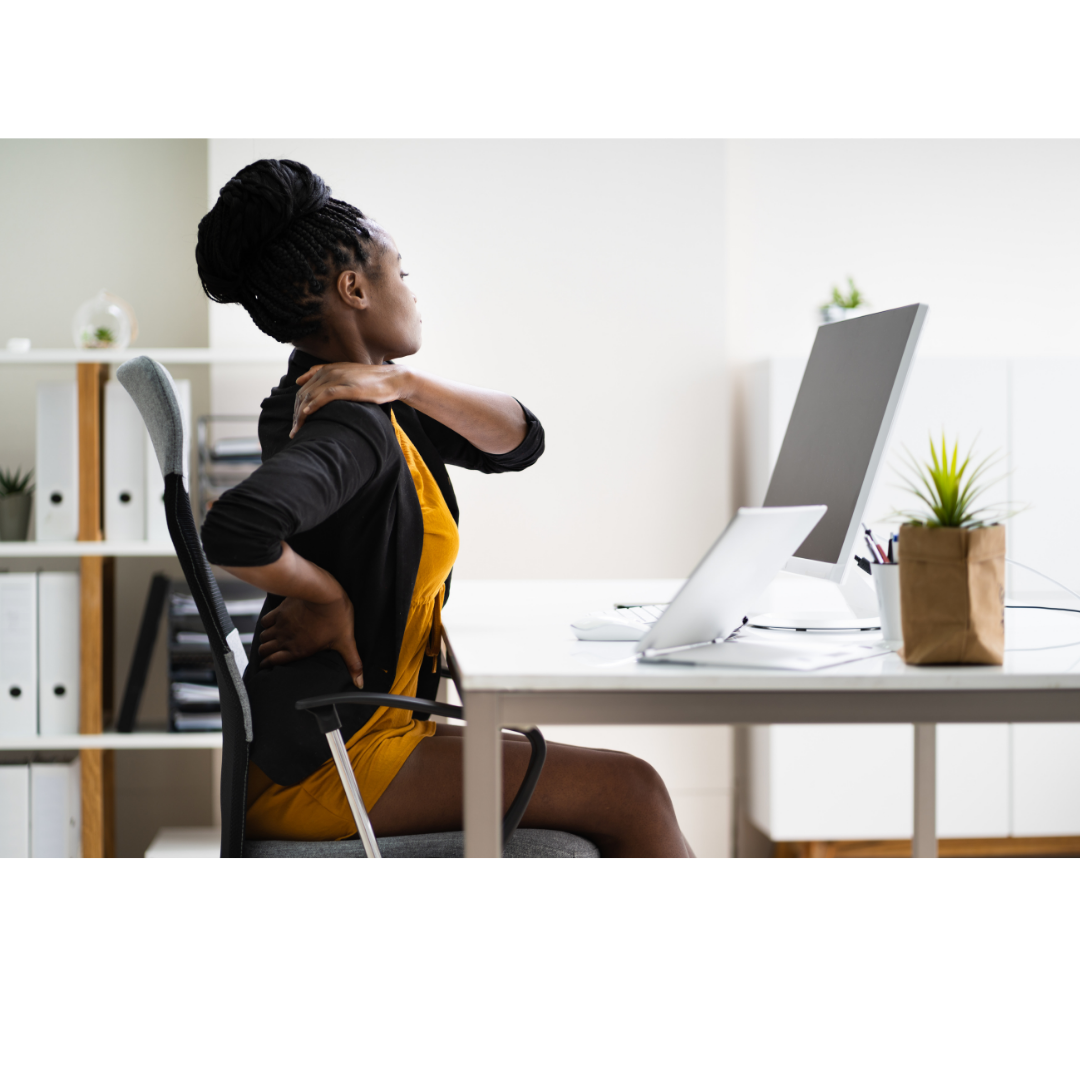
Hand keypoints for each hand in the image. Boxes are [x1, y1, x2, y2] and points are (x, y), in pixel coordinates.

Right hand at [257, 591, 364, 688]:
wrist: (323, 593)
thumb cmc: (335, 616)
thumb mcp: (346, 642)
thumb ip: (352, 663)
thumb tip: (360, 682)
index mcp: (298, 650)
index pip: (274, 662)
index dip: (268, 665)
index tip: (267, 666)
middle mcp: (285, 639)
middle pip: (264, 650)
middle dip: (265, 654)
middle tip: (268, 655)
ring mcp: (280, 625)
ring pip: (263, 637)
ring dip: (265, 640)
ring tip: (270, 642)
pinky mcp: (279, 611)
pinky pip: (265, 621)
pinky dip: (266, 625)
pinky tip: (272, 624)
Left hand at [291, 362, 410, 436]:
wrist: (392, 379)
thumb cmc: (370, 381)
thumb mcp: (346, 375)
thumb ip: (325, 376)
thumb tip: (301, 380)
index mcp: (327, 369)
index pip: (303, 389)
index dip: (296, 406)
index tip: (296, 422)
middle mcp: (329, 372)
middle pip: (304, 394)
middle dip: (296, 414)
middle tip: (294, 431)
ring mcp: (338, 378)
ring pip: (311, 396)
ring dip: (301, 415)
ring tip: (298, 430)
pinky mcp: (347, 387)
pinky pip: (324, 396)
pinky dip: (313, 405)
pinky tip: (307, 415)